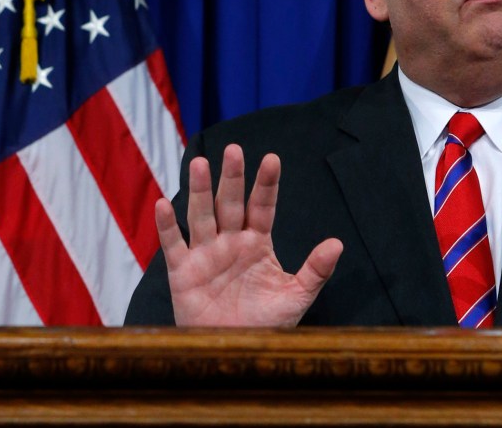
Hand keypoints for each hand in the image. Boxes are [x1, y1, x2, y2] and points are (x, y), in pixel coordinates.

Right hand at [154, 144, 343, 326]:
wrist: (236, 351)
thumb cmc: (266, 324)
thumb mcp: (296, 297)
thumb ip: (315, 270)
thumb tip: (337, 243)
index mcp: (257, 243)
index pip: (262, 207)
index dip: (266, 184)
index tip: (272, 160)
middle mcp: (230, 242)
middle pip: (229, 204)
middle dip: (232, 178)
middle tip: (234, 150)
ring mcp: (205, 254)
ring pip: (201, 215)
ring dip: (200, 190)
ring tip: (201, 164)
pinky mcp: (183, 272)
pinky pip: (173, 244)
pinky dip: (167, 226)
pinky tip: (164, 204)